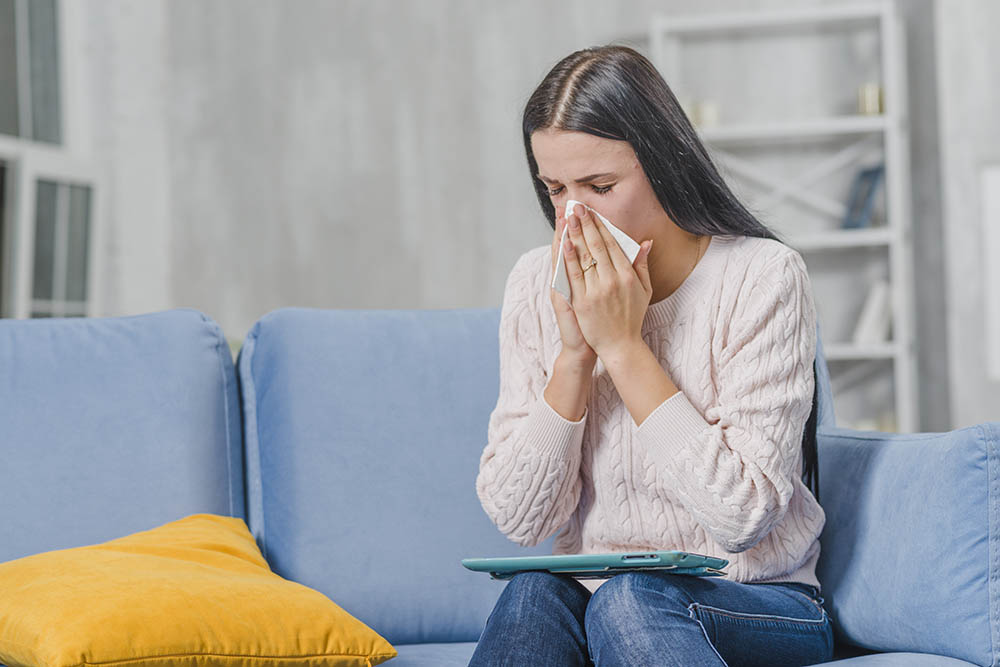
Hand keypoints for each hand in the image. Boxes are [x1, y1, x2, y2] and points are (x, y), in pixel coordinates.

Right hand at [550, 208, 597, 367]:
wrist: (583, 346)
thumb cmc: (594, 321)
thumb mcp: (597, 295)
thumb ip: (605, 273)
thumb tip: (621, 251)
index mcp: (578, 278)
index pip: (576, 247)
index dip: (577, 229)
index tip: (580, 209)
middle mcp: (567, 281)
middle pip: (567, 247)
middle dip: (570, 226)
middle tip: (570, 204)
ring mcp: (563, 289)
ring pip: (562, 258)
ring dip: (563, 237)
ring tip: (564, 217)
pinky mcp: (563, 299)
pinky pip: (563, 276)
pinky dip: (562, 260)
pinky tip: (563, 244)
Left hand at [561, 203, 652, 358]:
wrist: (620, 346)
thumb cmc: (631, 317)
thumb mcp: (644, 290)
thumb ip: (642, 265)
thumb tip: (645, 242)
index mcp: (628, 276)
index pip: (612, 244)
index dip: (601, 226)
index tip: (592, 212)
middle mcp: (613, 281)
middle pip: (597, 246)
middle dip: (586, 223)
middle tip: (578, 206)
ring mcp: (596, 291)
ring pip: (585, 257)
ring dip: (575, 234)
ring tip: (568, 217)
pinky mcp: (582, 302)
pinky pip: (574, 276)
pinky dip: (569, 258)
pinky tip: (564, 243)